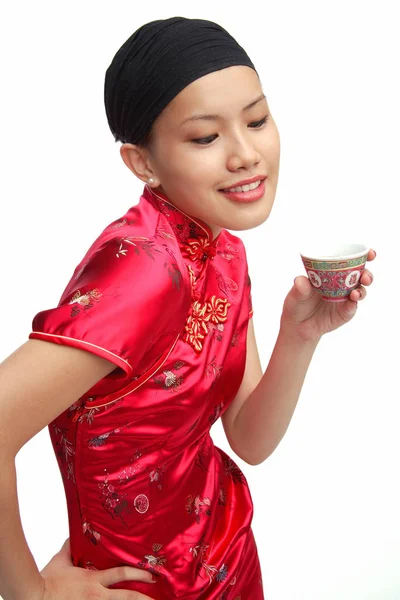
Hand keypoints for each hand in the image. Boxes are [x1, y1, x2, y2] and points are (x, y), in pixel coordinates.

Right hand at [39, 538, 156, 599]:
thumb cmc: (47, 580)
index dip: (138, 573)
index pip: (121, 574)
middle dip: (143, 597)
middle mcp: (96, 596)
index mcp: (93, 580)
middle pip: (126, 597)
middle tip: (157, 597)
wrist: (34, 596)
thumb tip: (74, 534)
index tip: (151, 574)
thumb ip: (70, 547)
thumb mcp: (60, 561)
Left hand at [280, 249, 375, 342]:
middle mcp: (342, 284)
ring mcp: (345, 298)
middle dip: (367, 273)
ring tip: (355, 293)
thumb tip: (300, 280)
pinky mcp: (345, 312)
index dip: (364, 255)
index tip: (370, 253)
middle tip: (364, 276)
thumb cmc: (297, 303)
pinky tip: (351, 301)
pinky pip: (352, 306)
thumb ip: (299, 287)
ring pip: (360, 290)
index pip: (351, 261)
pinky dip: (353, 303)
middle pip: (361, 275)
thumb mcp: (296, 294)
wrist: (297, 326)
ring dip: (362, 290)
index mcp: (332, 272)